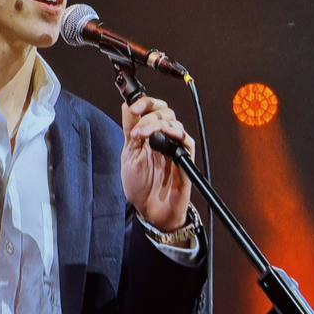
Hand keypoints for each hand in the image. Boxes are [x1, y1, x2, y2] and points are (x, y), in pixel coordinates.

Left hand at [121, 96, 194, 231]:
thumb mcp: (129, 154)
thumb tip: (126, 105)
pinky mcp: (185, 160)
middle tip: (137, 130)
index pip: (151, 108)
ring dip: (157, 124)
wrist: (149, 210)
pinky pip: (186, 141)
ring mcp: (175, 148)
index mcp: (149, 135)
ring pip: (174, 123)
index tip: (133, 108)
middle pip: (165, 111)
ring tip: (143, 137)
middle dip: (149, 114)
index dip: (144, 103)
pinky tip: (164, 136)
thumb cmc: (139, 186)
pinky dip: (176, 134)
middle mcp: (163, 138)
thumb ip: (130, 130)